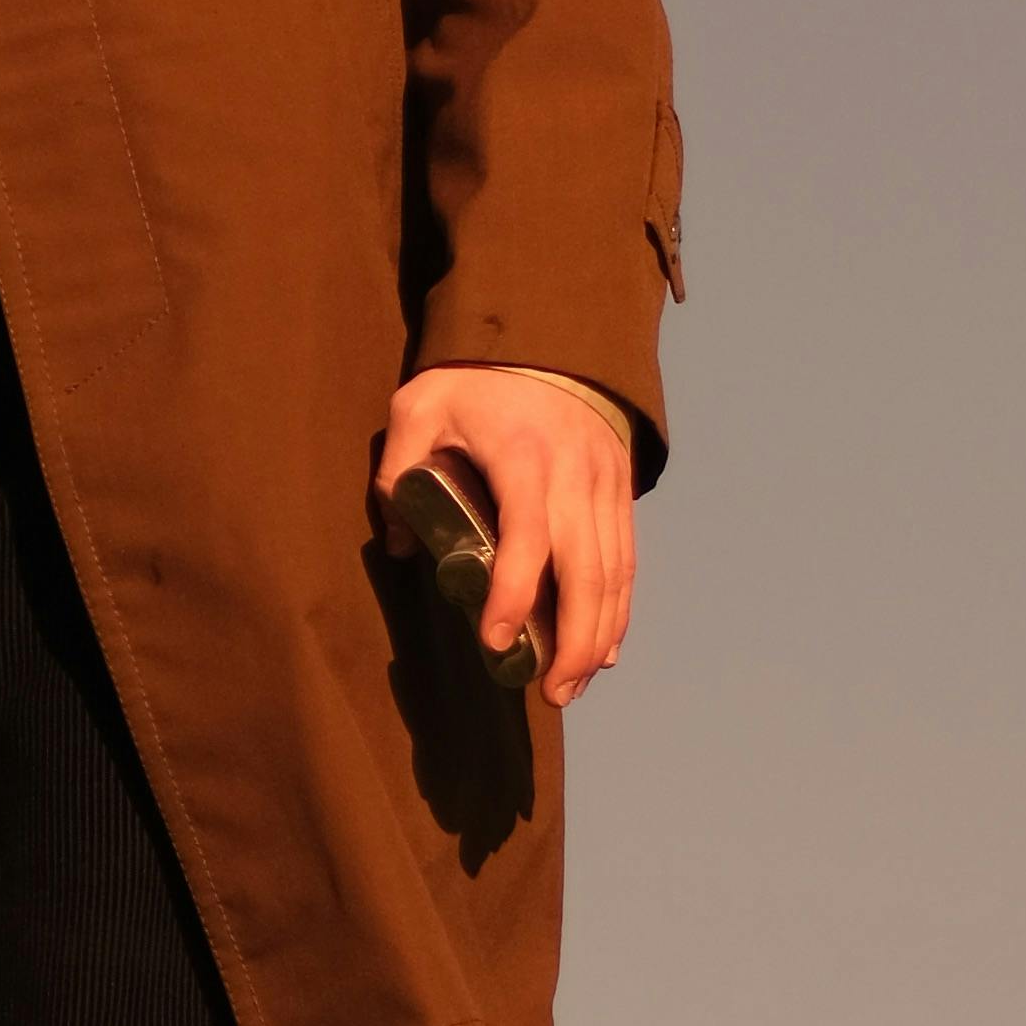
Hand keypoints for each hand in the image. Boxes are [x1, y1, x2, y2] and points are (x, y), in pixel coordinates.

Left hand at [374, 367, 636, 702]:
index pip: (526, 539)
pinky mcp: (620, 491)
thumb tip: (399, 542)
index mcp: (525, 457)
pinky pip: (627, 560)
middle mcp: (576, 476)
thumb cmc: (478, 375)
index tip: (495, 642)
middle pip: (586, 572)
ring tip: (572, 685)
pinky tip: (604, 649)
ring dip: (598, 637)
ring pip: (614, 574)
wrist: (551, 332)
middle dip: (571, 641)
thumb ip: (400, 468)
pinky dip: (619, 609)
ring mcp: (606, 484)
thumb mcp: (421, 405)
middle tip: (549, 693)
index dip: (513, 596)